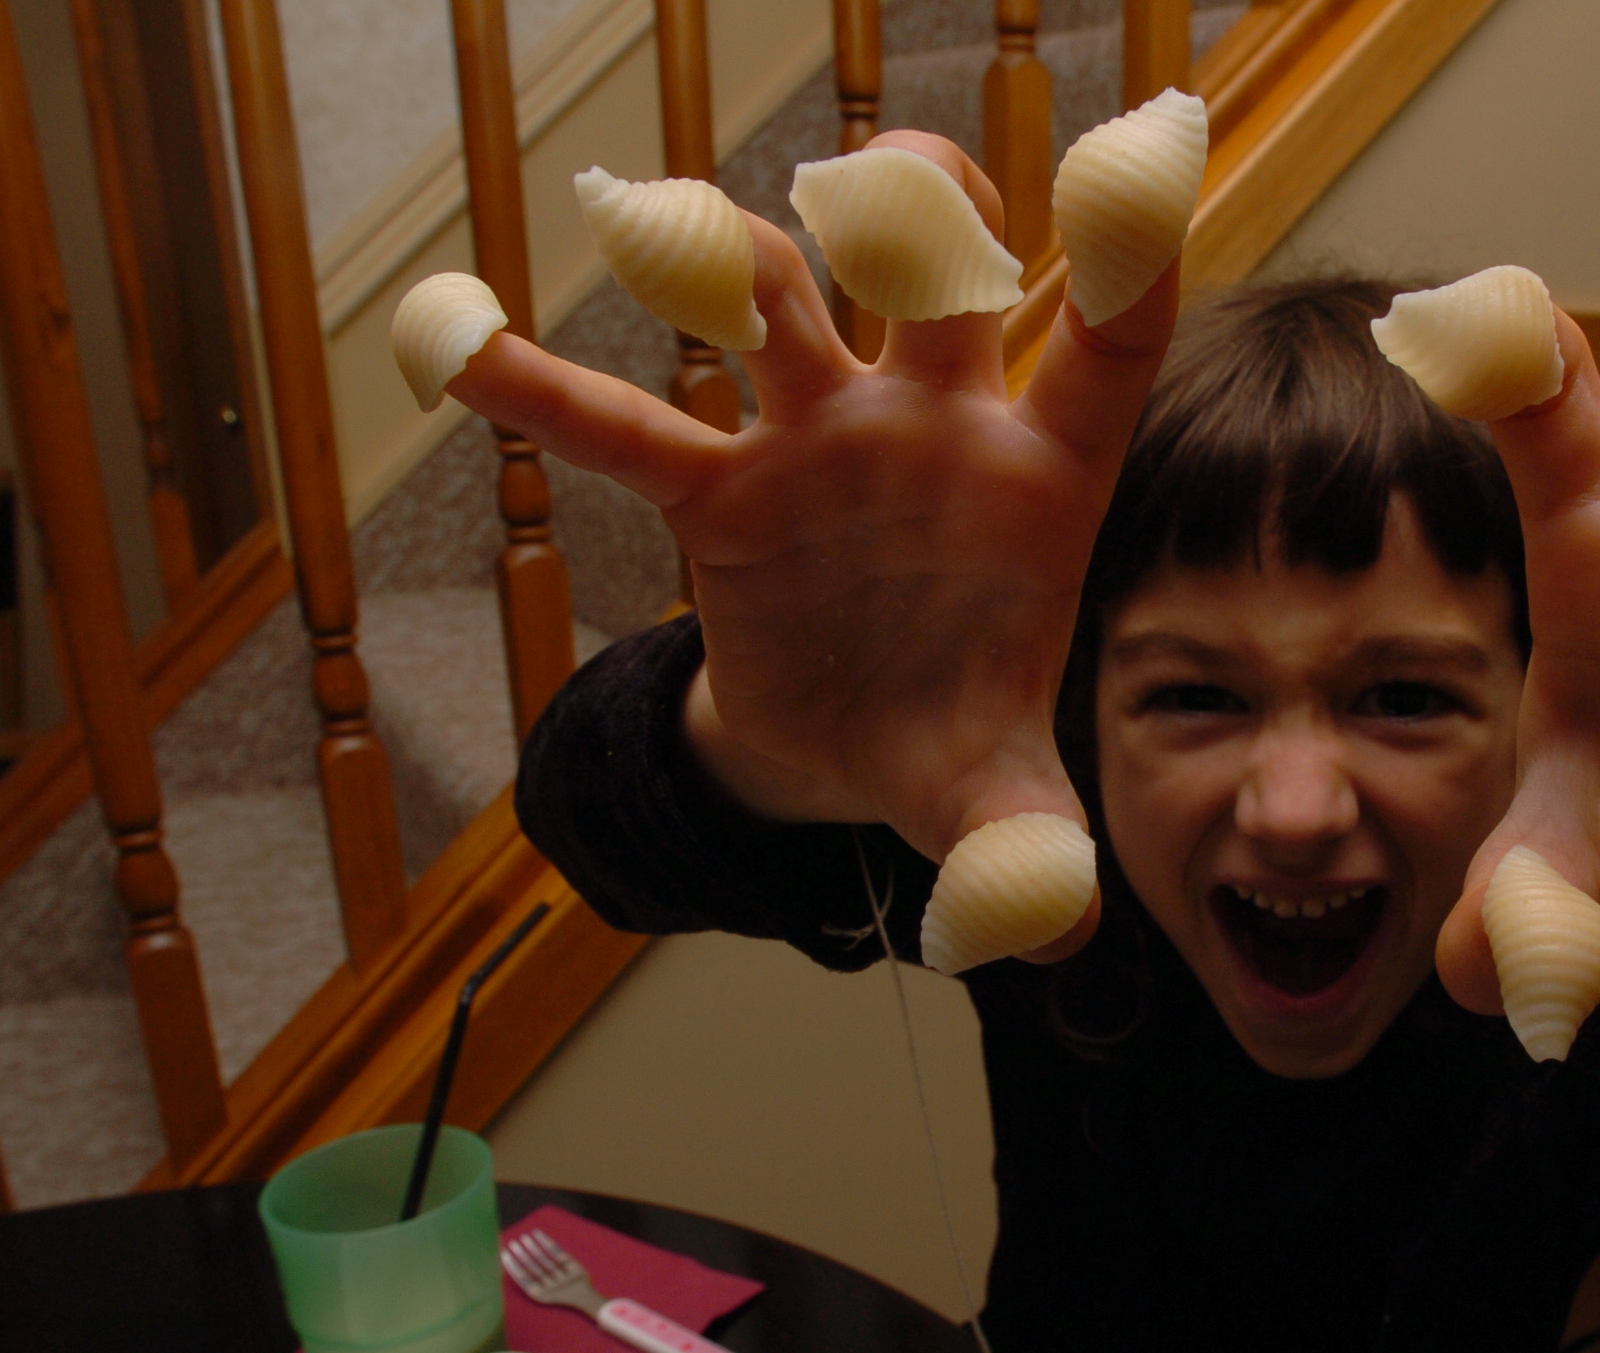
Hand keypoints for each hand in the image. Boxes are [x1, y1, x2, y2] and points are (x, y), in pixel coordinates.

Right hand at [444, 134, 1176, 955]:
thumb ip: (1026, 844)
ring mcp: (820, 443)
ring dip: (725, 255)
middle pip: (933, 275)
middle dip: (917, 215)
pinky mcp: (720, 491)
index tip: (1136, 178)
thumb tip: (1052, 927)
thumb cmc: (949, 738)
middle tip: (887, 189)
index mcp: (1040, 479)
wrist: (849, 757)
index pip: (1104, 359)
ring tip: (660, 229)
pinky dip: (550, 399)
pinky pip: (629, 435)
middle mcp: (933, 428)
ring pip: (776, 303)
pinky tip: (462, 354)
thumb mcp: (990, 797)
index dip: (1125, 275)